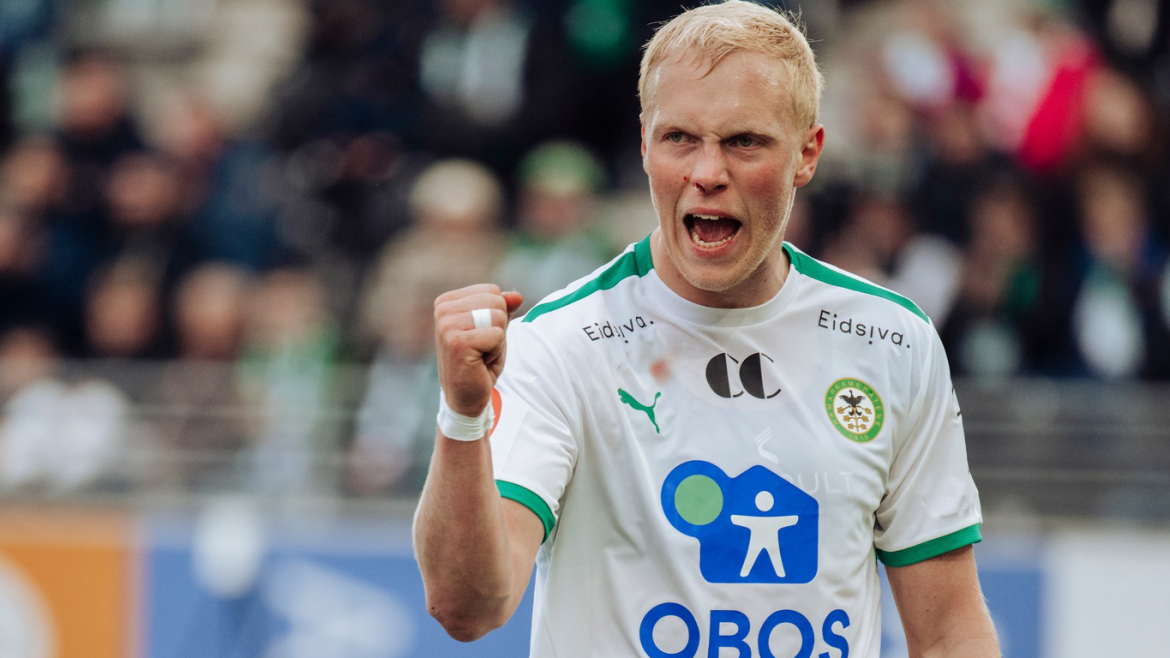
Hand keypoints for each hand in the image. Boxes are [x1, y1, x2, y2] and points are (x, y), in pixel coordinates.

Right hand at [434, 284, 523, 416]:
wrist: (466, 398)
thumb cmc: (479, 363)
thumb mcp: (494, 330)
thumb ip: (503, 309)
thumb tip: (517, 295)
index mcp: (447, 302)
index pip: (492, 291)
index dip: (496, 316)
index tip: (480, 336)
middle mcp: (443, 309)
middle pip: (497, 301)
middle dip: (499, 327)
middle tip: (482, 348)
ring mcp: (447, 325)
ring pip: (498, 317)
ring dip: (497, 341)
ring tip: (480, 355)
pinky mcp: (456, 342)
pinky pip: (497, 335)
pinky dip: (496, 352)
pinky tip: (480, 363)